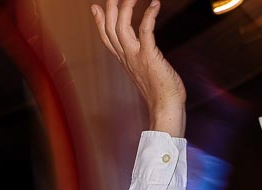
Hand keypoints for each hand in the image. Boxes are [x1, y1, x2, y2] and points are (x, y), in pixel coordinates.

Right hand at [92, 0, 185, 135]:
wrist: (166, 107)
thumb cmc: (161, 91)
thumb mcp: (146, 72)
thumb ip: (141, 60)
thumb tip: (145, 52)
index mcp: (124, 60)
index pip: (106, 38)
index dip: (99, 22)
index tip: (95, 7)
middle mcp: (126, 57)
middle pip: (110, 28)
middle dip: (110, 8)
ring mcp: (136, 57)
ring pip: (120, 27)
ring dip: (124, 7)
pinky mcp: (149, 56)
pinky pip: (145, 30)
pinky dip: (149, 15)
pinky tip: (155, 4)